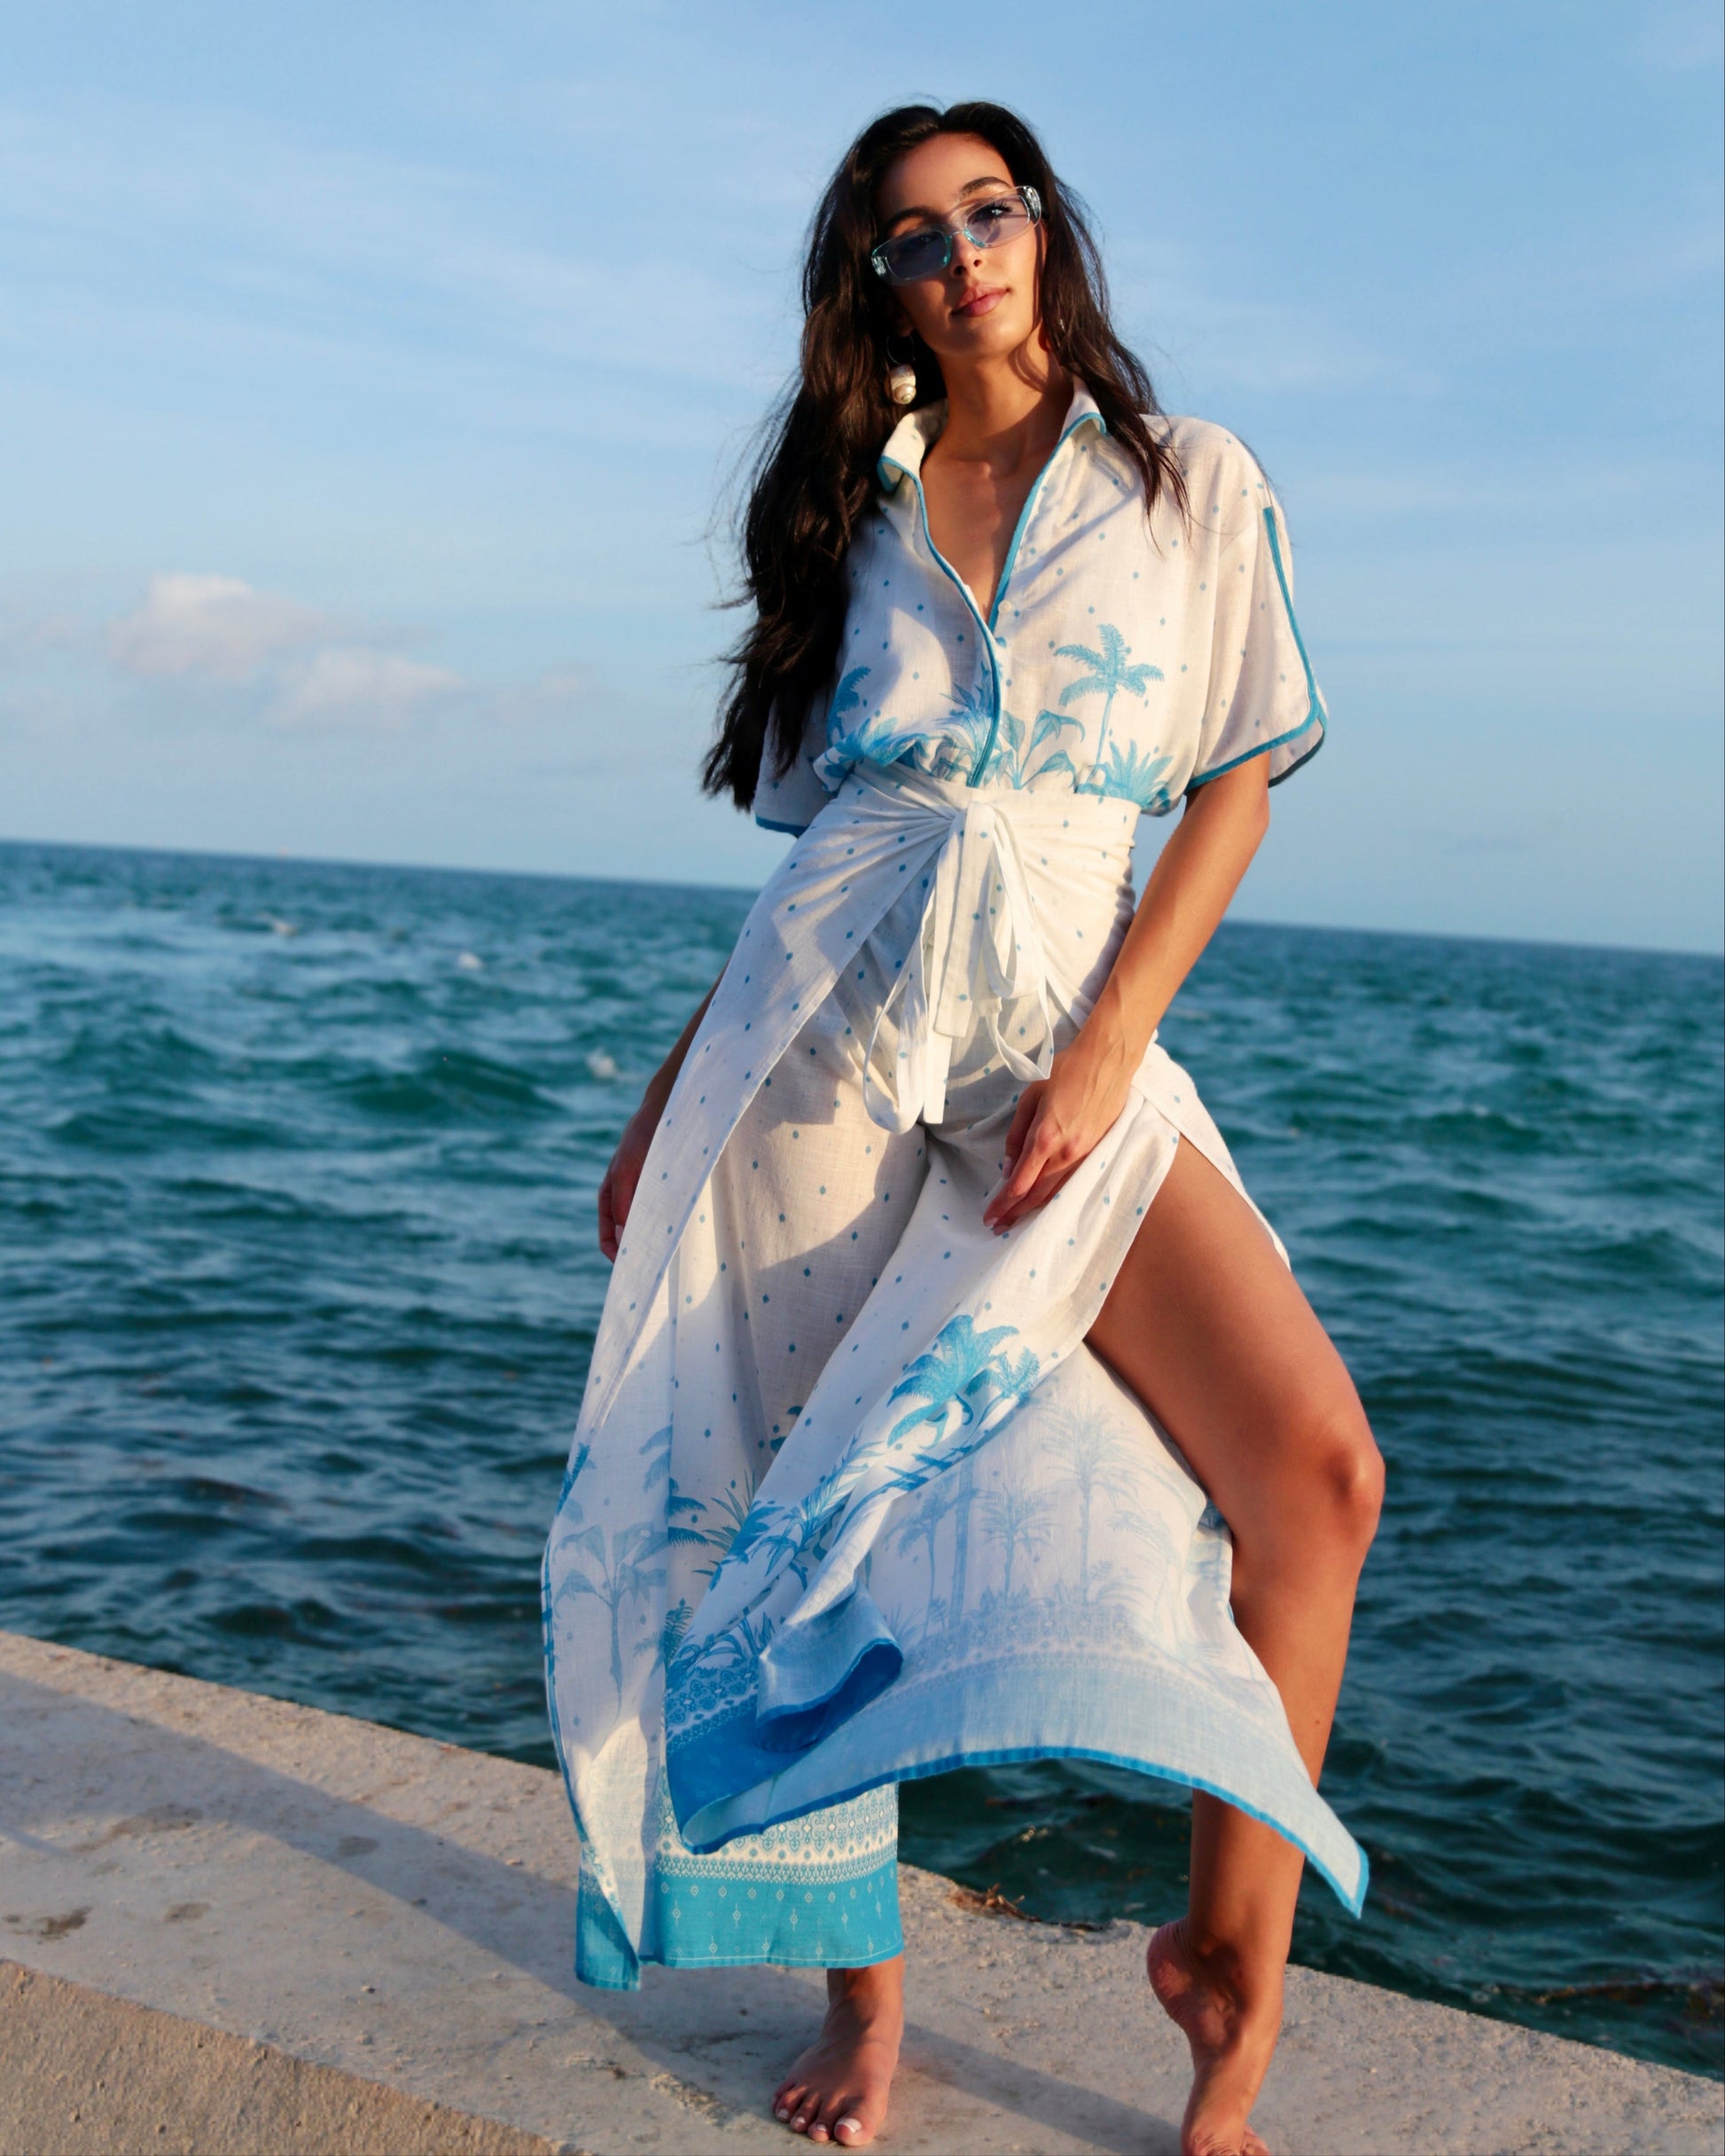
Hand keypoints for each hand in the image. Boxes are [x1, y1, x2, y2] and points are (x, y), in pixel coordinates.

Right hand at [597, 1098, 659, 1262]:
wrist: (667, 1112)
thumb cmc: (642, 1139)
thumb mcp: (627, 1170)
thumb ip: (623, 1202)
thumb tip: (623, 1236)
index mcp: (610, 1197)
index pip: (608, 1238)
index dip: (617, 1256)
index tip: (633, 1269)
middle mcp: (627, 1200)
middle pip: (629, 1238)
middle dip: (640, 1252)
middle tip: (655, 1267)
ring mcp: (647, 1196)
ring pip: (651, 1229)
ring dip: (658, 1241)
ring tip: (671, 1252)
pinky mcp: (668, 1192)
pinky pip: (667, 1216)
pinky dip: (672, 1227)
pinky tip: (685, 1231)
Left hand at [981, 1022, 1138, 1233]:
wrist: (1107, 1062)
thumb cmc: (1065, 1072)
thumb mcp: (1030, 1098)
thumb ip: (1016, 1136)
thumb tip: (1008, 1169)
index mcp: (1045, 1138)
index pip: (1019, 1184)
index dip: (1002, 1204)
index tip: (988, 1217)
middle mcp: (1065, 1154)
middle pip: (1035, 1196)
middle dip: (1014, 1214)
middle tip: (996, 1228)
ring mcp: (1083, 1156)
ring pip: (1054, 1193)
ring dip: (1033, 1210)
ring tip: (1014, 1222)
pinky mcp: (1095, 1153)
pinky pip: (1070, 1183)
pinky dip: (1053, 1197)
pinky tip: (1043, 1203)